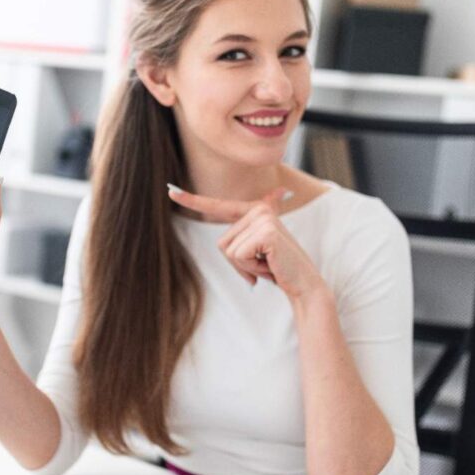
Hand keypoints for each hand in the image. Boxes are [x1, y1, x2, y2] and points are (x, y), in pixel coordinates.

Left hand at [168, 185, 327, 301]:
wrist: (303, 284)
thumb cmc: (277, 269)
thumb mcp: (256, 251)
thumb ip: (245, 237)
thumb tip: (270, 200)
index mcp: (255, 211)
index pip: (219, 206)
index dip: (193, 200)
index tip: (170, 191)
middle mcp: (259, 210)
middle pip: (222, 242)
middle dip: (238, 263)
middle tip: (262, 264)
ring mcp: (263, 219)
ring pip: (228, 251)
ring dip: (245, 267)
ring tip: (267, 264)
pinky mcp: (266, 232)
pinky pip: (238, 257)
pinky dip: (251, 269)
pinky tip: (269, 266)